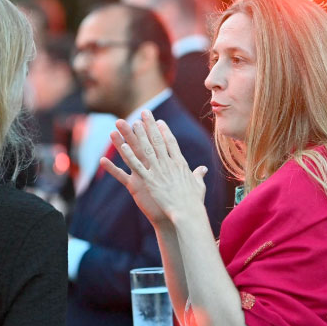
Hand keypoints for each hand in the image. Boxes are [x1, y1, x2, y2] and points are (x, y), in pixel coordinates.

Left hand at [100, 110, 208, 225]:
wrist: (188, 212)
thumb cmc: (194, 201)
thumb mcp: (198, 185)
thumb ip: (199, 175)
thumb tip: (203, 169)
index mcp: (180, 164)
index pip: (171, 143)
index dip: (164, 131)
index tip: (159, 122)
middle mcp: (169, 164)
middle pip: (157, 140)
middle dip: (150, 125)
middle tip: (144, 113)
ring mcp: (158, 172)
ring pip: (146, 150)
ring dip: (138, 135)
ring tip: (131, 122)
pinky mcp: (149, 182)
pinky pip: (137, 167)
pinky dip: (129, 156)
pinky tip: (123, 146)